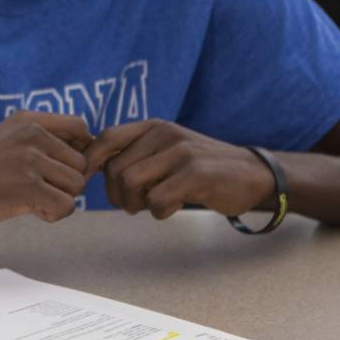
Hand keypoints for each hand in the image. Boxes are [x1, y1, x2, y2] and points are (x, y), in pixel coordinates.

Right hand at [0, 112, 91, 229]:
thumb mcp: (6, 139)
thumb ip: (40, 140)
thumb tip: (85, 159)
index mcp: (28, 121)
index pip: (79, 127)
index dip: (80, 151)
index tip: (61, 169)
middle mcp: (32, 135)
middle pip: (81, 164)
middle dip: (66, 182)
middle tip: (39, 191)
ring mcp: (30, 160)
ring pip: (77, 186)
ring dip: (60, 199)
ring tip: (32, 200)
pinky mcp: (27, 188)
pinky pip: (66, 206)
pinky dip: (53, 215)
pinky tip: (32, 212)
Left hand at [83, 120, 274, 219]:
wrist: (252, 174)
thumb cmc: (202, 168)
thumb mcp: (168, 151)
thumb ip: (136, 155)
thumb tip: (90, 168)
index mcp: (153, 127)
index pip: (106, 138)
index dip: (89, 162)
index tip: (87, 183)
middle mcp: (164, 134)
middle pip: (115, 169)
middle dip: (117, 195)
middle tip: (133, 205)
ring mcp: (181, 152)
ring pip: (131, 183)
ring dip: (135, 205)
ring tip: (151, 206)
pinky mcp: (196, 174)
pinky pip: (157, 200)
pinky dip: (159, 212)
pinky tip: (172, 209)